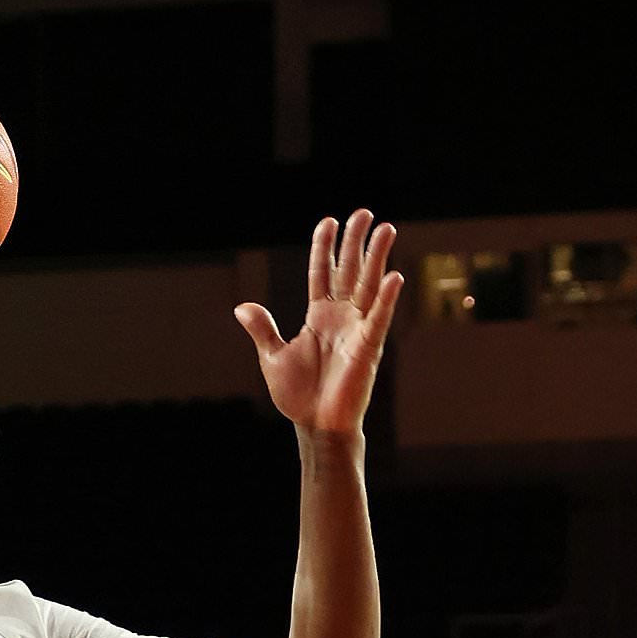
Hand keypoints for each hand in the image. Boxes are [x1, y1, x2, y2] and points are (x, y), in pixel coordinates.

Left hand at [234, 210, 403, 434]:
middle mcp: (341, 317)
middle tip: (365, 213)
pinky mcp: (368, 347)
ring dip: (377, 258)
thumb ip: (262, 328)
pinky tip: (394, 275)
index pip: (322, 273)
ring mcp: (357, 329)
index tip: (329, 221)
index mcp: (318, 317)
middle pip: (350, 271)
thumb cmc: (297, 394)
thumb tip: (242, 306)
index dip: (324, 248)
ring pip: (369, 286)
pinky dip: (388, 298)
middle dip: (356, 242)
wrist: (315, 424)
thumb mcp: (272, 356)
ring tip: (386, 228)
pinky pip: (379, 318)